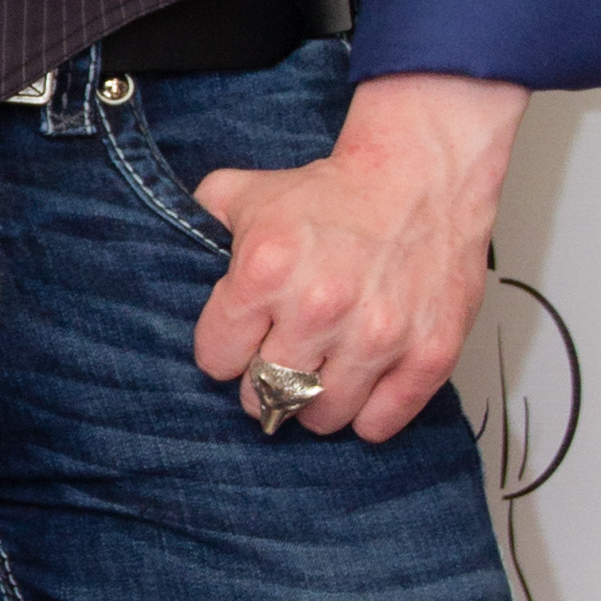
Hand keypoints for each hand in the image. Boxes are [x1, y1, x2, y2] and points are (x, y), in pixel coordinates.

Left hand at [191, 72, 524, 444]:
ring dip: (313, 404)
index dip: (225, 351)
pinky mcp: (427, 354)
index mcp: (266, 270)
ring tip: (319, 374)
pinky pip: (378, 423)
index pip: (217, 359)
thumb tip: (173, 254)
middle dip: (265, 382)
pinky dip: (366, 414)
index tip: (242, 340)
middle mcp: (319, 307)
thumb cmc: (337, 193)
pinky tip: (361, 385)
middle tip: (280, 360)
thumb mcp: (248, 193)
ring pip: (320, 418)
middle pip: (264, 396)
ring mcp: (377, 335)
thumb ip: (200, 222)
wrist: (423, 176)